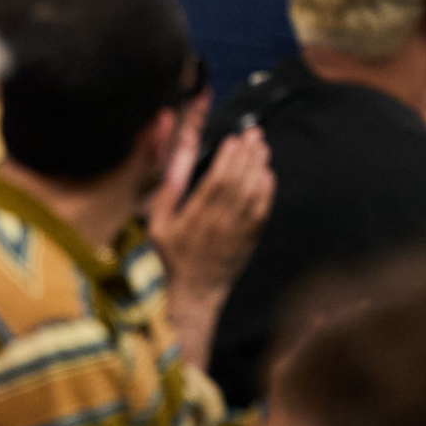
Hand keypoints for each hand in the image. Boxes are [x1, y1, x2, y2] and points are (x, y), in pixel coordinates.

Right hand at [146, 96, 275, 297]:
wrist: (195, 292)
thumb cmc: (173, 255)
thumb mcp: (158, 223)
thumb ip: (169, 191)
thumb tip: (178, 162)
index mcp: (194, 218)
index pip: (216, 182)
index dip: (228, 158)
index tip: (233, 138)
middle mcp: (218, 224)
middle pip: (238, 183)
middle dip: (247, 155)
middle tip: (254, 133)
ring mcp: (237, 233)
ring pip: (252, 194)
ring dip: (259, 168)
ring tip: (262, 146)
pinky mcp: (249, 240)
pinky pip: (261, 212)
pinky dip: (267, 192)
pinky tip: (267, 174)